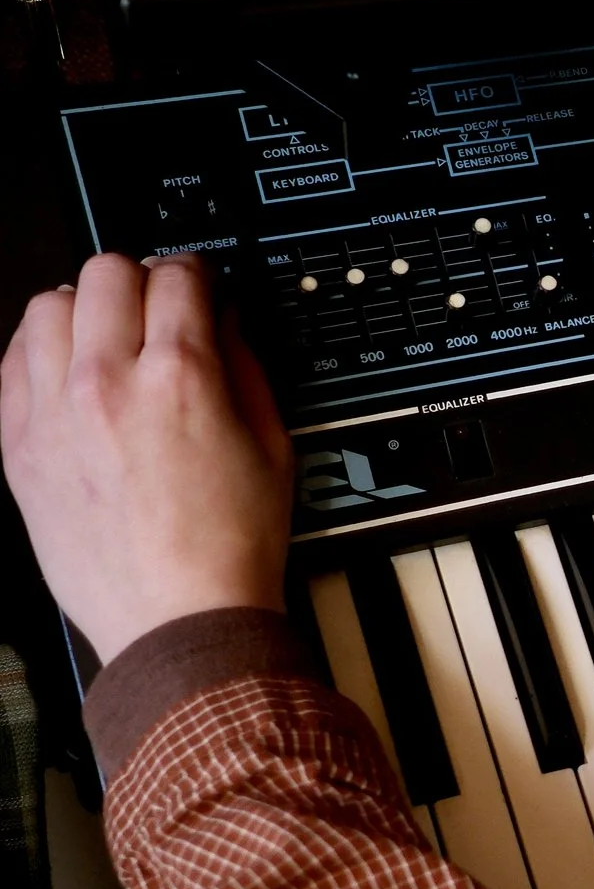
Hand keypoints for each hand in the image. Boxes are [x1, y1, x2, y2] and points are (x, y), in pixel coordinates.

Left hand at [1, 254, 293, 665]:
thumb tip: (225, 326)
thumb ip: (246, 370)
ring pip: (49, 303)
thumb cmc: (228, 547)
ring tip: (105, 334)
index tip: (202, 287)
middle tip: (157, 307)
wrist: (179, 617)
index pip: (180, 276)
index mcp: (182, 378)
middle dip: (141, 279)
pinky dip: (42, 348)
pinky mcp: (21, 444)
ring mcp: (54, 411)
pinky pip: (13, 359)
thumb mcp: (272, 447)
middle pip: (108, 271)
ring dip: (85, 307)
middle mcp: (109, 382)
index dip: (199, 273)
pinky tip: (68, 369)